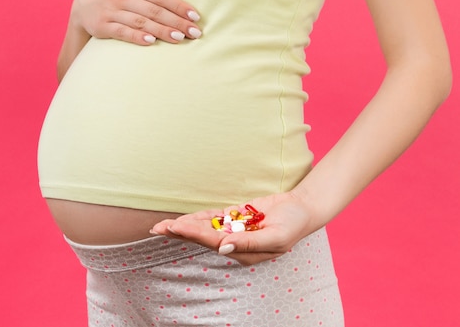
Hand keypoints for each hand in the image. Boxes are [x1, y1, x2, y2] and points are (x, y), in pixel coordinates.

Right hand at [71, 0, 201, 44]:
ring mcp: (112, 11)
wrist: (82, 4)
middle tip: (194, 32)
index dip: (179, 6)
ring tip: (179, 38)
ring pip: (141, 22)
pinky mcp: (103, 26)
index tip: (195, 16)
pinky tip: (152, 42)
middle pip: (154, 10)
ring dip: (162, 31)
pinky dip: (137, 37)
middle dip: (176, 22)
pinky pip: (123, 32)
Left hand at [150, 192, 318, 265]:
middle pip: (202, 237)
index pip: (212, 242)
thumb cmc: (293, 225)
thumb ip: (249, 243)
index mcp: (243, 251)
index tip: (176, 226)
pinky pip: (212, 218)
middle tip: (157, 228)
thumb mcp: (276, 237)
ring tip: (162, 226)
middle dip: (180, 232)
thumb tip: (222, 248)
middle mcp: (234, 243)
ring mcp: (233, 229)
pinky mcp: (235, 217)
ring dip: (184, 226)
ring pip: (203, 228)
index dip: (193, 234)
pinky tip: (181, 220)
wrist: (302, 209)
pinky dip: (197, 218)